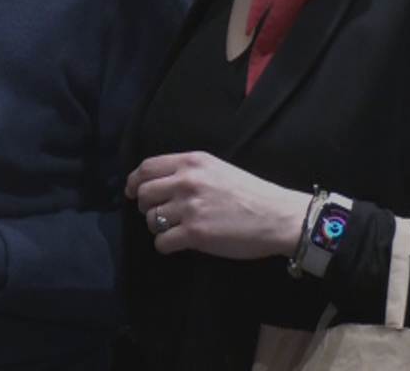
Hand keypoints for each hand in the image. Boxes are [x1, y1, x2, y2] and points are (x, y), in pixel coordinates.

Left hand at [125, 150, 311, 260]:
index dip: (134, 181)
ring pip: (150, 219)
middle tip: (157, 214)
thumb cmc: (251, 193)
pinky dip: (165, 246)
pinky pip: (162, 242)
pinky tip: (178, 244)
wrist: (278, 216)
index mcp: (191, 162)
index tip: (131, 191)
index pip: (147, 167)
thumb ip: (189, 171)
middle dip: (145, 206)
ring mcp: (190, 208)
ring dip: (158, 227)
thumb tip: (161, 183)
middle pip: (143, 194)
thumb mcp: (217, 169)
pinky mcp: (195, 234)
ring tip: (175, 229)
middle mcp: (186, 181)